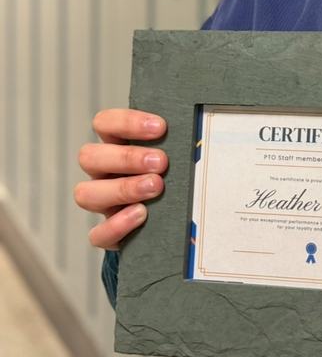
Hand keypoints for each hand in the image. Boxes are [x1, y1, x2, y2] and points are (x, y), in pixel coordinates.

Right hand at [75, 109, 167, 250]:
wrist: (175, 218)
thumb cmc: (174, 174)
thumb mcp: (176, 153)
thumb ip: (178, 141)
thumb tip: (200, 129)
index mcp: (116, 145)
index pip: (104, 123)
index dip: (127, 122)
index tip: (160, 128)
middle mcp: (104, 172)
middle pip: (89, 156)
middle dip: (127, 157)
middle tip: (161, 162)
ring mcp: (103, 203)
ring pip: (86, 194)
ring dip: (122, 188)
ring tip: (155, 187)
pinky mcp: (108, 233)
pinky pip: (97, 234)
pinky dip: (117, 225)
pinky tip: (142, 215)